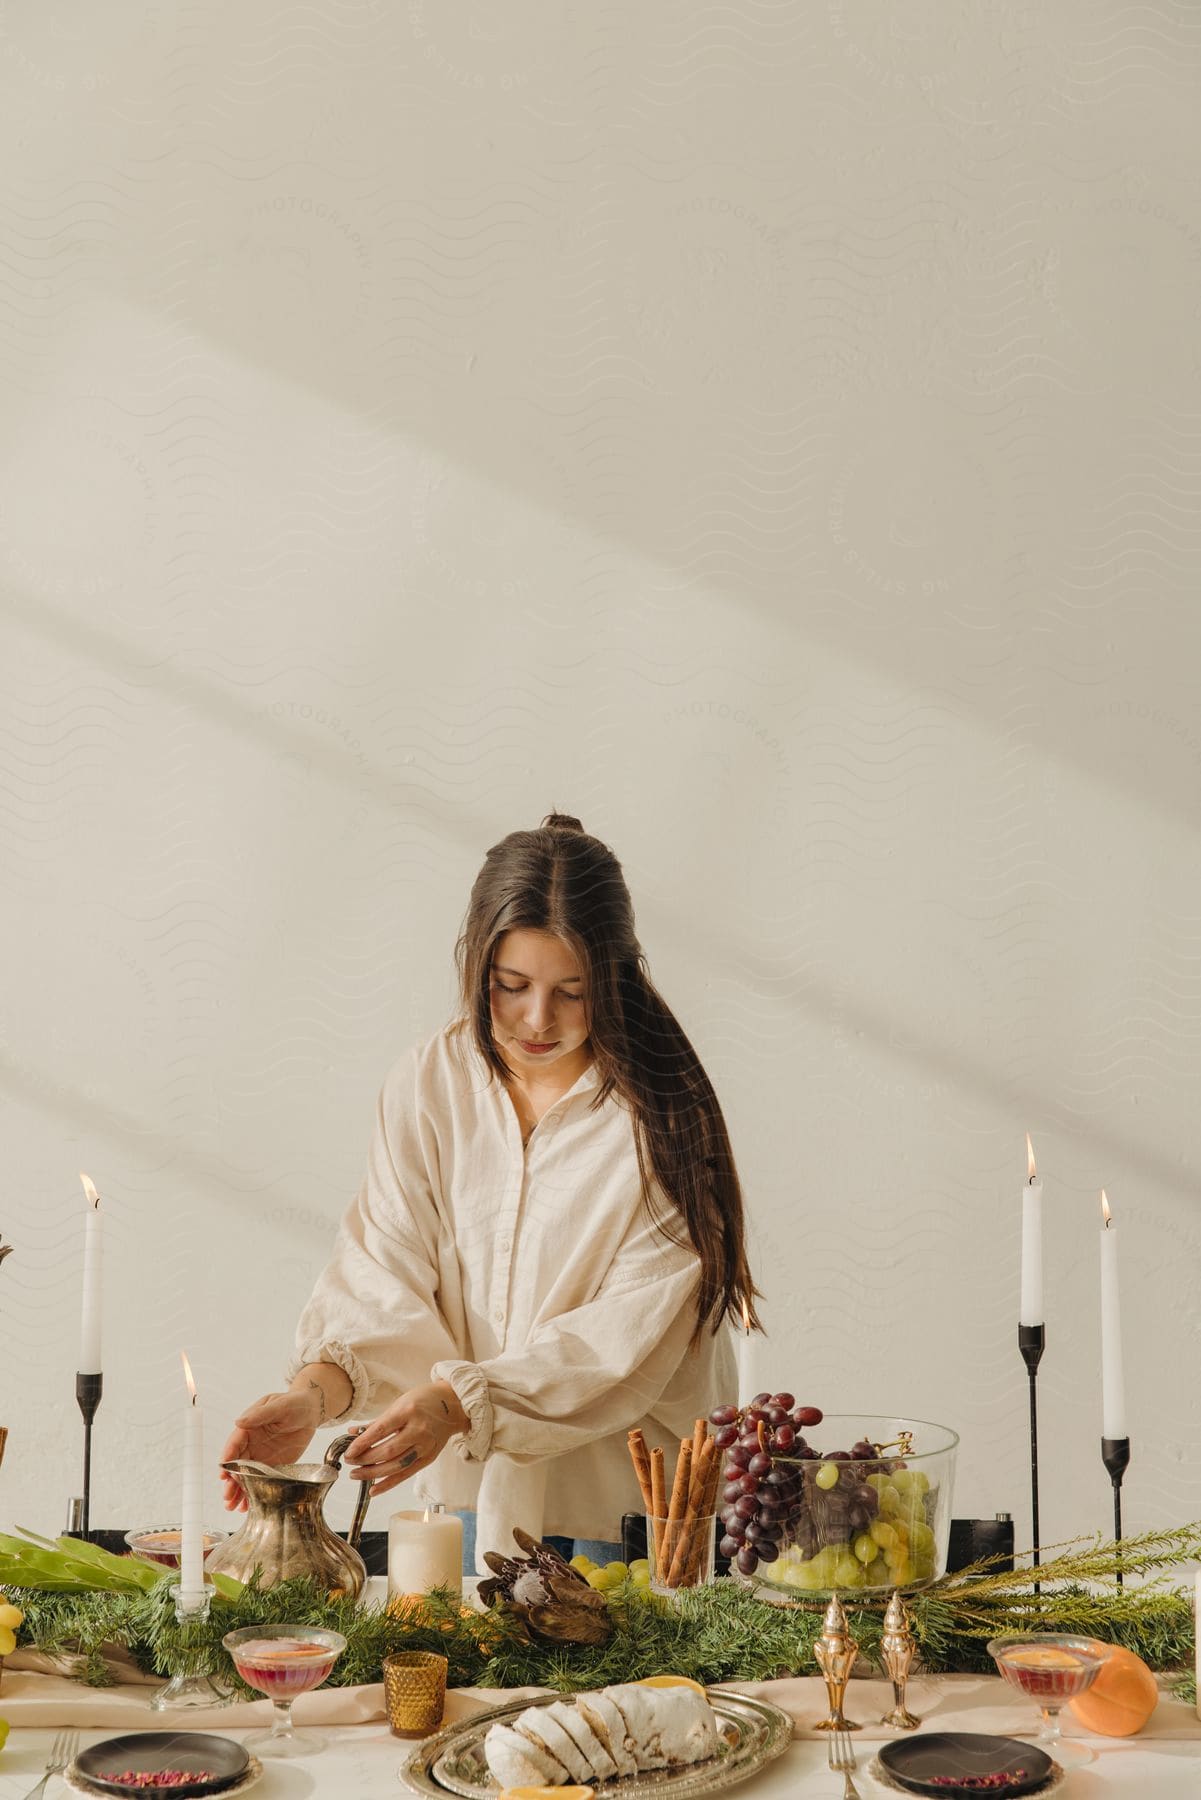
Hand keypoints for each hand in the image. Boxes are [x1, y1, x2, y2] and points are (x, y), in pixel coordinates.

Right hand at [219, 1389, 320, 1511]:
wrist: (311, 1412)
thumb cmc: (294, 1403)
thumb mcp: (280, 1405)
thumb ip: (261, 1414)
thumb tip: (239, 1421)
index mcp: (249, 1427)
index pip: (234, 1444)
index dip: (227, 1458)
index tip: (223, 1473)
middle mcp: (251, 1443)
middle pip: (236, 1465)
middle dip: (230, 1480)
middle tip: (227, 1495)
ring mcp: (260, 1456)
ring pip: (245, 1476)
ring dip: (237, 1490)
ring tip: (232, 1506)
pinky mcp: (271, 1466)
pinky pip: (259, 1481)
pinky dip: (252, 1493)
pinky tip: (247, 1506)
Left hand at [342, 1381, 466, 1497]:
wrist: (452, 1405)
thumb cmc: (422, 1401)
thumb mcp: (398, 1404)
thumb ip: (376, 1421)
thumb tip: (352, 1433)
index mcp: (408, 1411)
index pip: (380, 1431)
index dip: (362, 1443)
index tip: (348, 1451)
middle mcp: (418, 1429)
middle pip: (388, 1451)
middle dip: (365, 1459)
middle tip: (350, 1462)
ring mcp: (425, 1446)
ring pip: (396, 1465)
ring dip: (373, 1473)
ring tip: (356, 1475)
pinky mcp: (429, 1457)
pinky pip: (406, 1474)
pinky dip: (388, 1484)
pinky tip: (373, 1489)